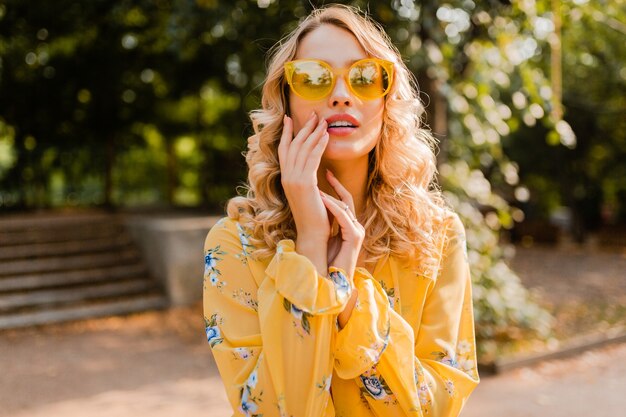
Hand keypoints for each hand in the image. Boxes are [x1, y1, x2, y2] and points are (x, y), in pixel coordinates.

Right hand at [278, 113, 329, 240]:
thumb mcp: (308, 194)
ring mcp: (293, 180)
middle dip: (304, 128)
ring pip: (303, 149)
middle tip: (314, 114)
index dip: (287, 133)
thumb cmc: (314, 217)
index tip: (290, 118)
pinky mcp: (304, 183)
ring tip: (323, 121)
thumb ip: (306, 180)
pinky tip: (326, 135)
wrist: (312, 235)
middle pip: (294, 145)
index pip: (284, 150)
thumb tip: (311, 169)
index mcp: (285, 179)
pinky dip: (319, 145)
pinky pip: (312, 158)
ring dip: (314, 132)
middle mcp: (286, 177)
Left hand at [319, 169, 364, 279]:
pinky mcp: (354, 237)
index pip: (344, 200)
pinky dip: (332, 207)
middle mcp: (356, 226)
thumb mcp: (324, 236)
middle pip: (346, 200)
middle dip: (334, 185)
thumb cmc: (325, 261)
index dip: (335, 186)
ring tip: (315, 184)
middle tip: (322, 171)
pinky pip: (343, 217)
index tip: (325, 172)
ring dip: (329, 194)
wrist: (331, 281)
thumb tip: (311, 207)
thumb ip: (324, 222)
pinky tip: (322, 198)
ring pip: (344, 206)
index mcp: (349, 226)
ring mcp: (357, 231)